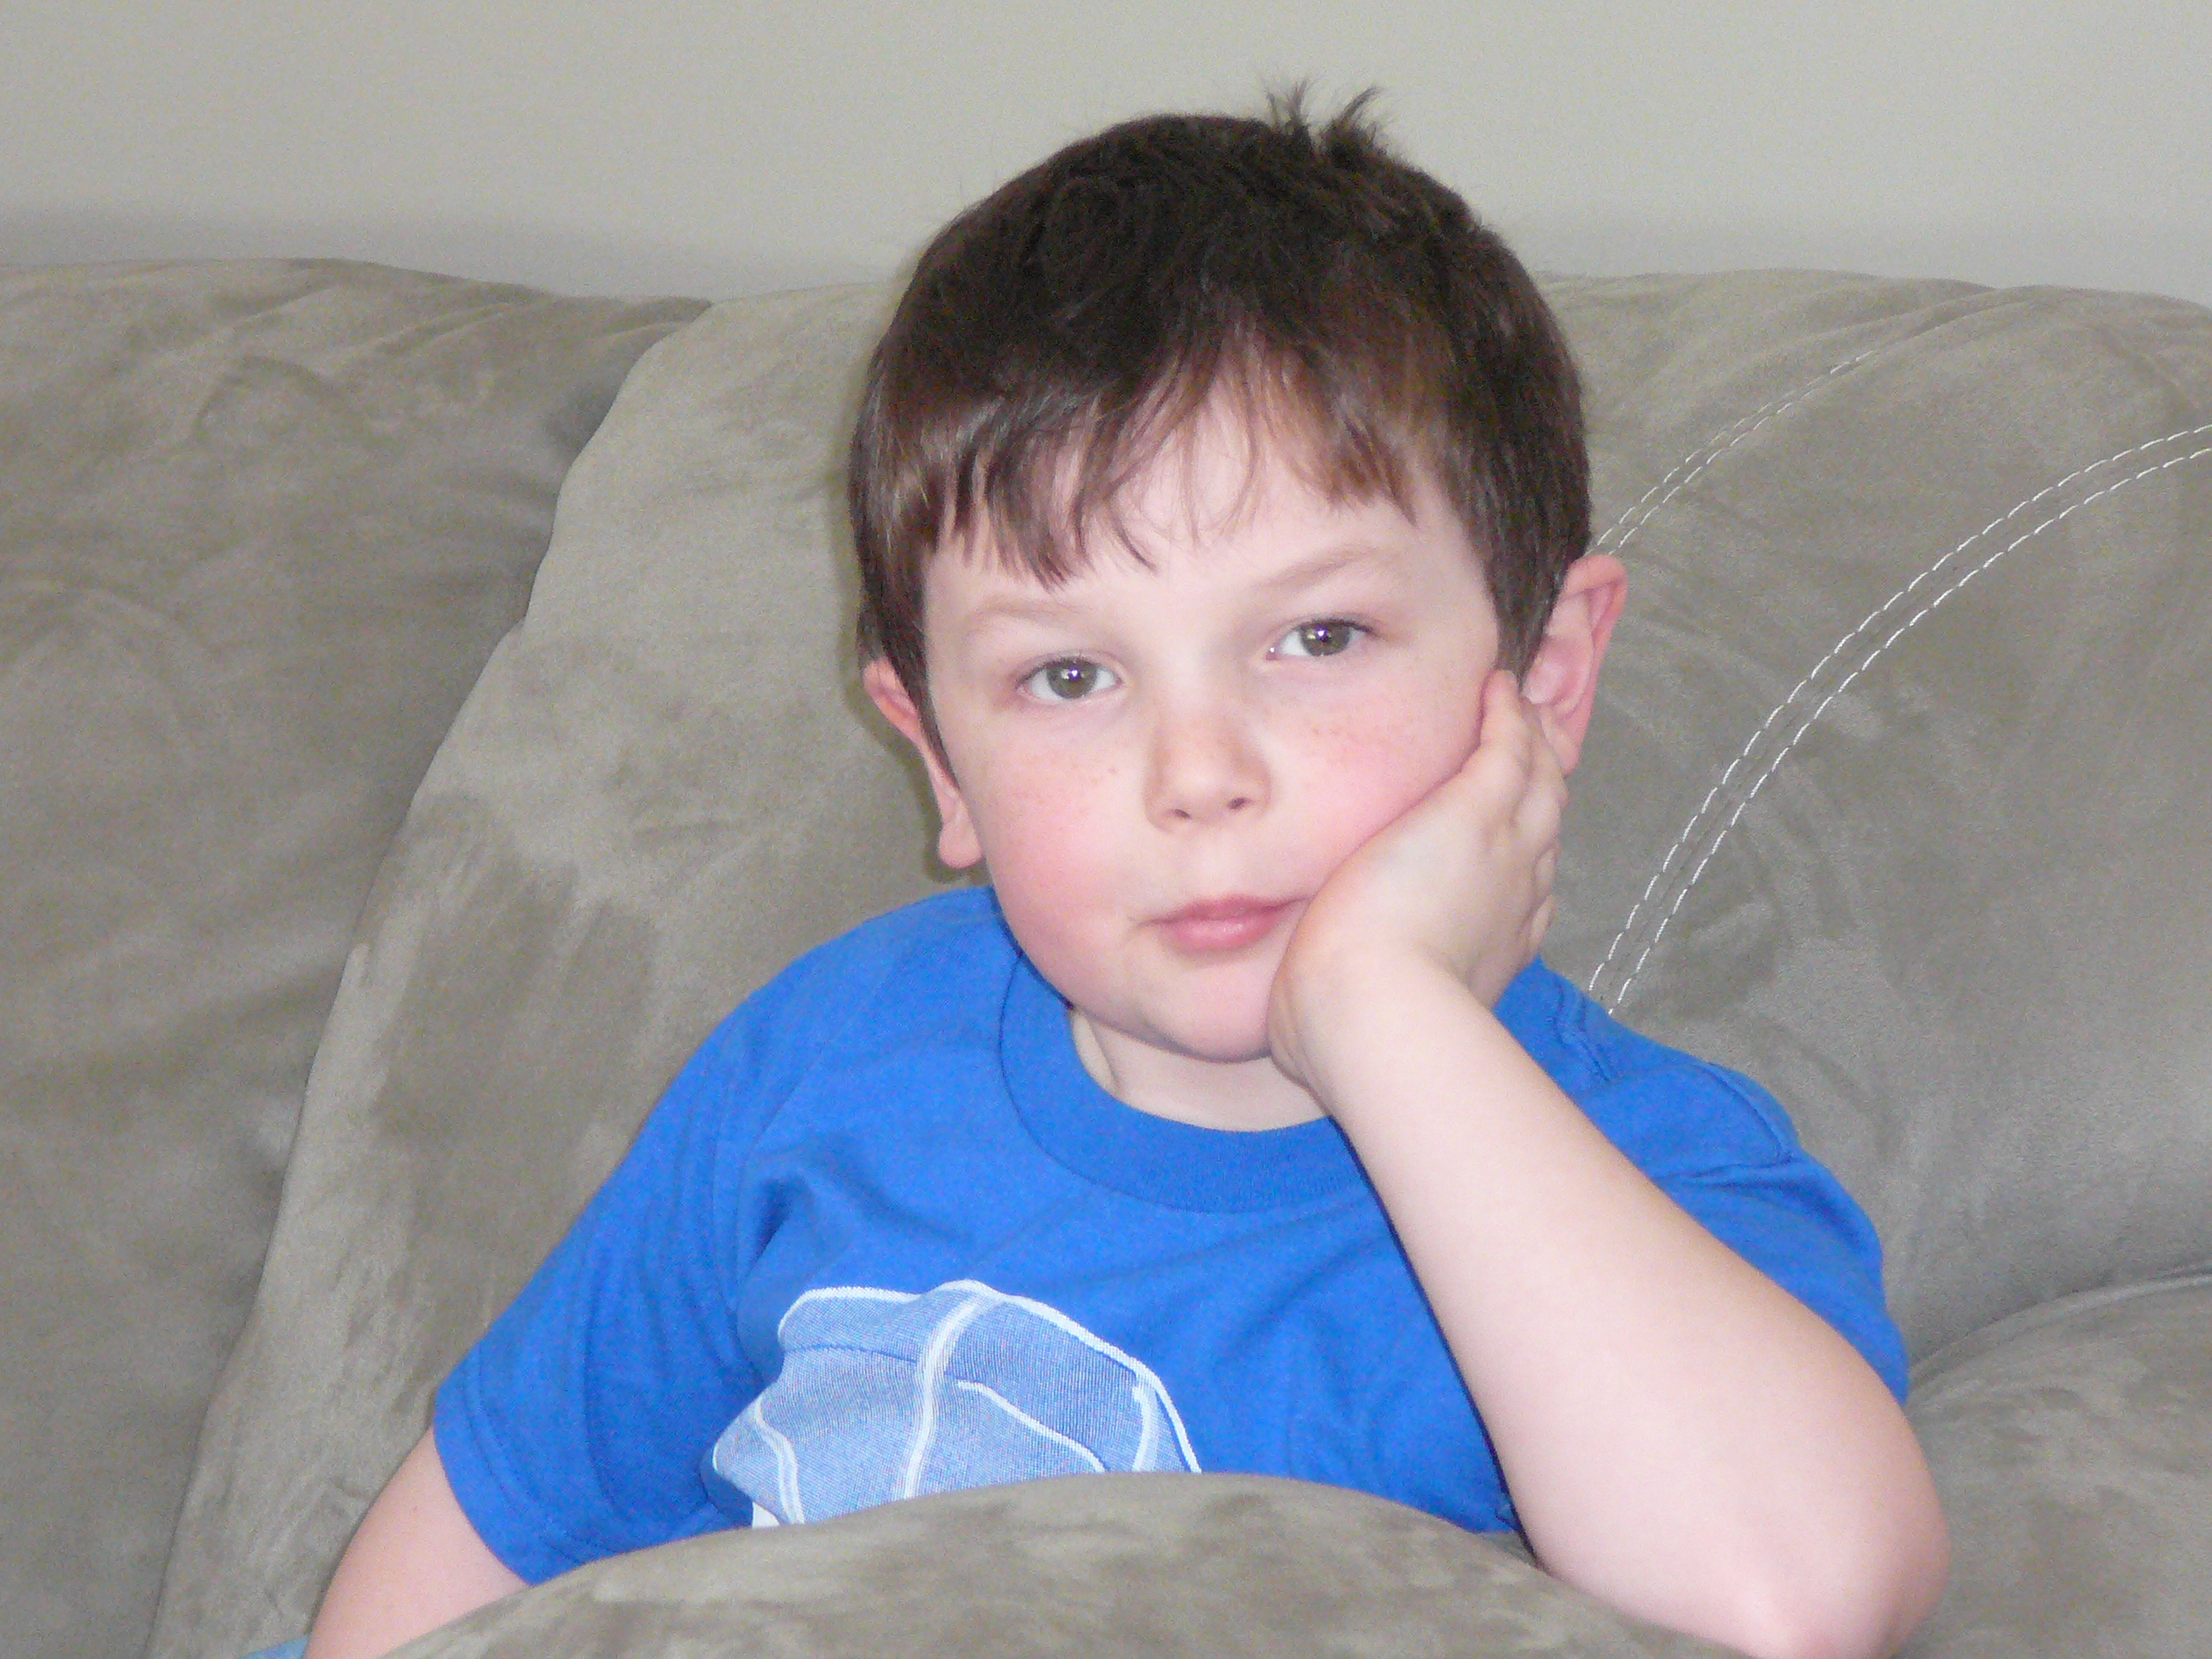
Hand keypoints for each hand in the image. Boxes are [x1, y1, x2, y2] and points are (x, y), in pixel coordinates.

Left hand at [1268, 670, 1565, 1095]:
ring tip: (1517, 708)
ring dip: (1532, 741)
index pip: (1520, 890)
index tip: (1504, 838)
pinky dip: (1509, 715)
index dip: (1518, 856)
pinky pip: (1509, 746)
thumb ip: (1334, 1006)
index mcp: (1493, 947)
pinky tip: (1496, 686)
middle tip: (1530, 751)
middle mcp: (1514, 897)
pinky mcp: (1477, 812)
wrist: (1375, 1014)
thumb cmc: (1351, 1030)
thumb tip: (1289, 1031)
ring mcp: (1504, 851)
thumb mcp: (1351, 1016)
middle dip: (1538, 787)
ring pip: (1537, 781)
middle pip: (1542, 826)